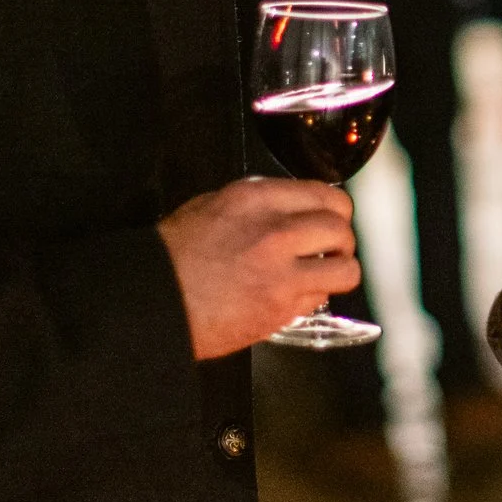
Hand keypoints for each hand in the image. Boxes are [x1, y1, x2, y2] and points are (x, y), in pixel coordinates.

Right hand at [158, 178, 358, 359]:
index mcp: (256, 199)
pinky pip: (321, 298)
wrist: (156, 300)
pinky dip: (315, 298)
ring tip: (326, 273)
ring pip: (345, 267)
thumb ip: (256, 204)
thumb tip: (286, 208)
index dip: (334, 209)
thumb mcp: (210, 207)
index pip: (323, 194)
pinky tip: (297, 296)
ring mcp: (282, 270)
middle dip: (341, 239)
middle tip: (332, 248)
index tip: (332, 218)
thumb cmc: (173, 258)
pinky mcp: (282, 306)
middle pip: (340, 226)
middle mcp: (275, 230)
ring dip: (340, 270)